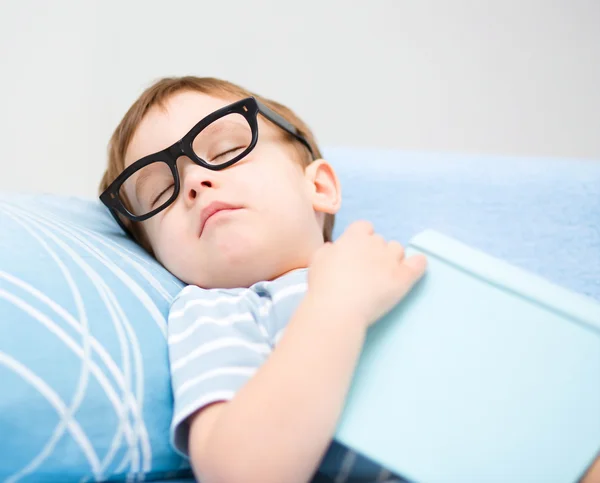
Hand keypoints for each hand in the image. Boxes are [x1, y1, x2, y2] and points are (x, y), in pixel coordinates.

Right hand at [307, 220, 426, 327]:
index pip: (364, 227)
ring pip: (398, 250)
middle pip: (381, 240)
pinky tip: (417, 265)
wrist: (338, 309)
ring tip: (384, 277)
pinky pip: (419, 263)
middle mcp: (374, 243)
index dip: (362, 239)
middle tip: (367, 271)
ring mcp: (391, 260)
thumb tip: (335, 248)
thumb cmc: (324, 287)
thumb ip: (329, 250)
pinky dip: (418, 263)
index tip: (358, 253)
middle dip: (376, 252)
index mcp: (353, 237)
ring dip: (393, 259)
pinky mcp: (403, 277)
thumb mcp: (317, 260)